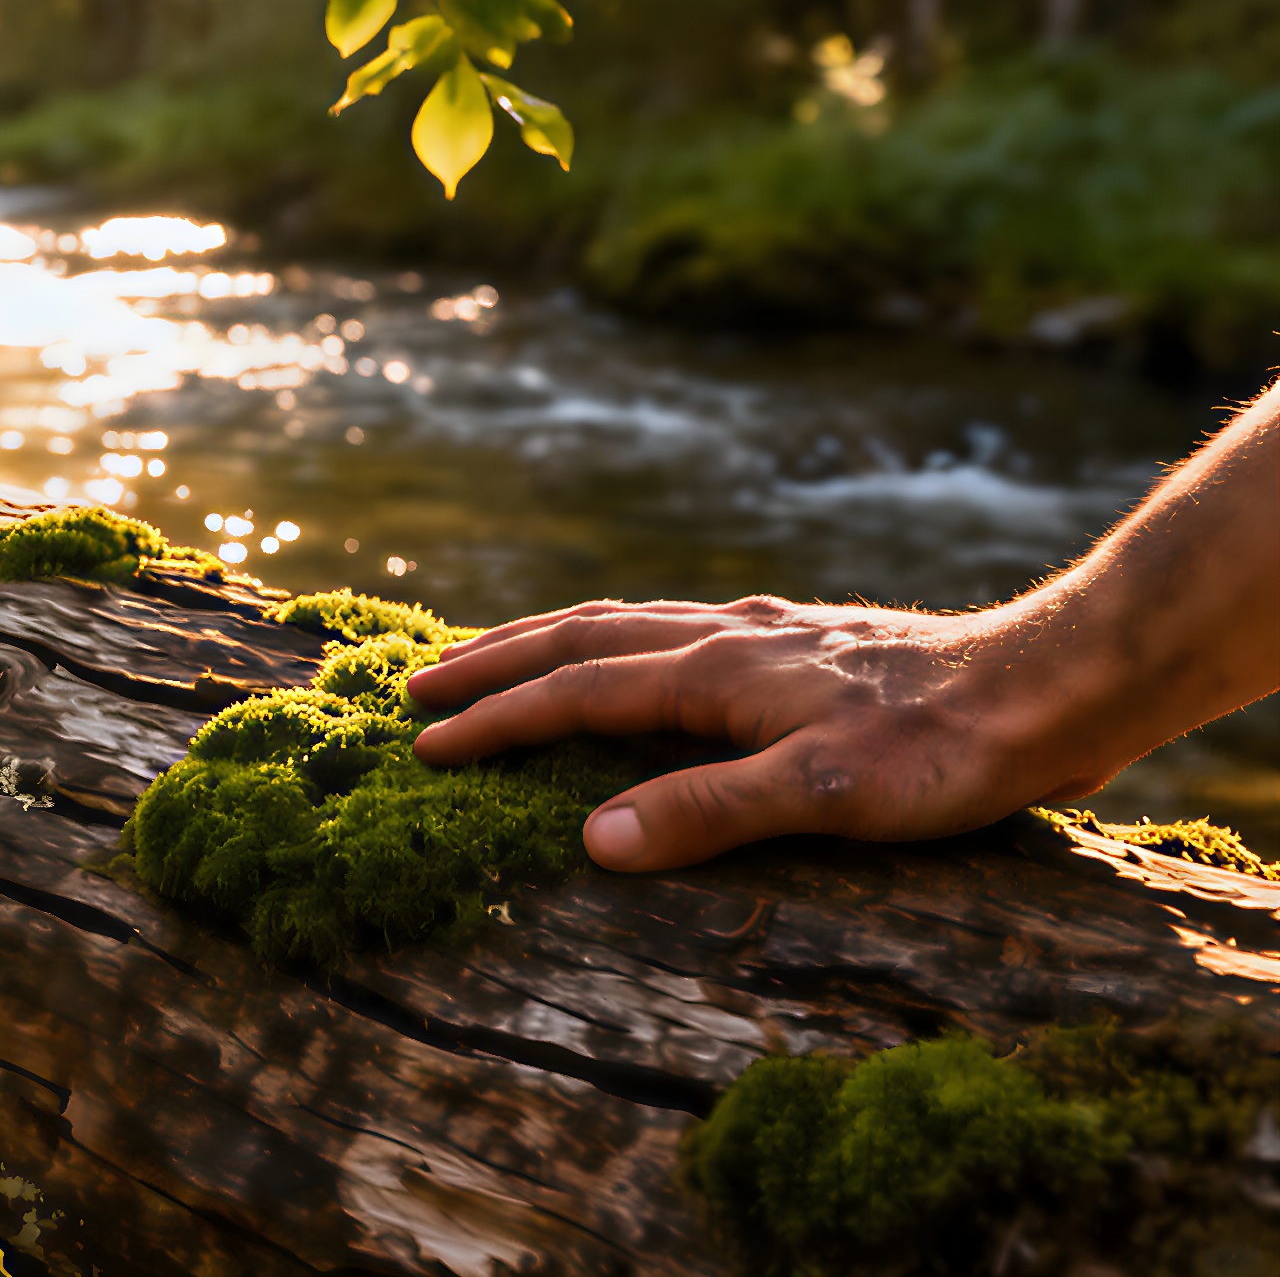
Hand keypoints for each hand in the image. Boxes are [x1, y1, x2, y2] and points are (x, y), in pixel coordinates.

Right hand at [405, 597, 1113, 871]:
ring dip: (544, 639)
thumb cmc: (940, 751)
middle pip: (579, 637)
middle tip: (416, 685)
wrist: (1047, 685)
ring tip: (489, 654)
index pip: (575, 694)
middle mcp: (723, 635)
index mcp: (713, 671)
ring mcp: (760, 630)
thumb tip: (592, 841)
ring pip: (623, 621)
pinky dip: (613, 635)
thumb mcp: (824, 794)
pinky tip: (628, 650)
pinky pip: (670, 625)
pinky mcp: (796, 638)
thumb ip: (706, 812)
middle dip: (492, 661)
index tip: (425, 747)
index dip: (497, 721)